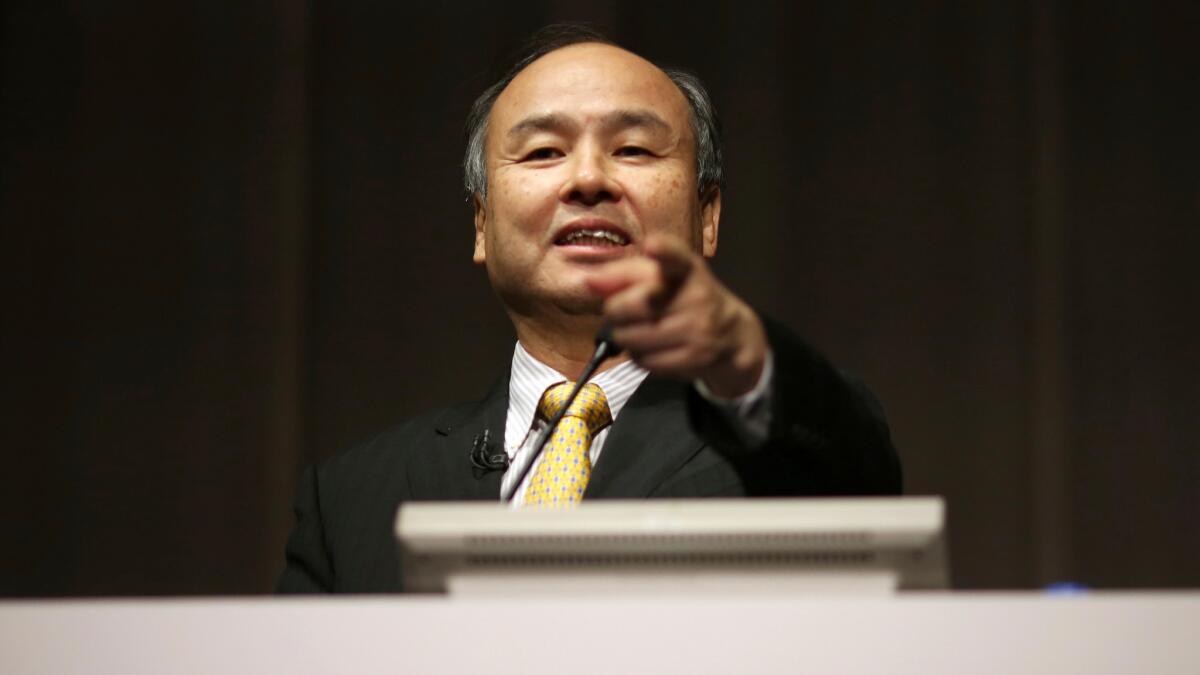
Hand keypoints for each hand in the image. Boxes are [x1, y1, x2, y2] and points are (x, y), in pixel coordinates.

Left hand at [584, 234, 767, 397]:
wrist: (732, 336)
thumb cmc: (684, 298)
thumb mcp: (661, 277)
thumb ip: (623, 274)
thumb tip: (589, 282)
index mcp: (687, 268)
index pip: (676, 256)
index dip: (663, 251)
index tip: (652, 246)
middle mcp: (697, 296)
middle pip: (632, 306)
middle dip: (617, 311)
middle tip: (624, 312)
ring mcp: (697, 329)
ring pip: (632, 337)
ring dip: (625, 336)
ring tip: (640, 330)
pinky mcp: (694, 358)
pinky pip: (644, 361)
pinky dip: (638, 356)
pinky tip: (652, 348)